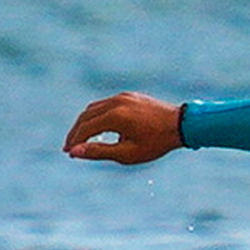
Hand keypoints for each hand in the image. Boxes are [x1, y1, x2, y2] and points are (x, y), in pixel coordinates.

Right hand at [63, 92, 184, 164]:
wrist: (181, 124)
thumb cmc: (156, 143)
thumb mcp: (127, 153)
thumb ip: (99, 152)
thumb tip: (75, 152)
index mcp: (115, 116)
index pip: (86, 128)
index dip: (75, 141)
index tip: (68, 153)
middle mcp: (116, 101)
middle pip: (86, 116)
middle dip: (76, 132)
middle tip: (70, 147)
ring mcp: (123, 96)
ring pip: (95, 108)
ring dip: (85, 122)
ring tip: (81, 139)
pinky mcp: (129, 95)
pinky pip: (106, 104)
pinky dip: (98, 115)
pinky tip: (98, 127)